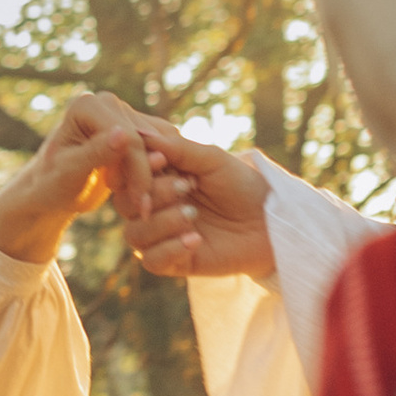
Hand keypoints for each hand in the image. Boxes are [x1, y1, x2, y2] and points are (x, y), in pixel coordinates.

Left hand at [0, 89, 178, 267]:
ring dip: (153, 176)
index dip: (139, 172)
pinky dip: (155, 173)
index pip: (130, 138)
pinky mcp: (133, 128)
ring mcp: (122, 113)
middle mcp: (107, 102)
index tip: (140, 205)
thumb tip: (124, 133)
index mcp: (87, 105)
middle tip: (143, 209)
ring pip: (159, 145)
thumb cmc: (51, 184)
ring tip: (139, 202)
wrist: (48, 191)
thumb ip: (96, 153)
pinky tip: (141, 194)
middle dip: (146, 176)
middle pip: (147, 140)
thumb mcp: (69, 173)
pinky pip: (160, 149)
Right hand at [111, 118, 275, 284]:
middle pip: (125, 204)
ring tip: (193, 214)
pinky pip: (151, 261)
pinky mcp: (174, 262)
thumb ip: (176, 148)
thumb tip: (139, 132)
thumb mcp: (211, 159)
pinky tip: (196, 239)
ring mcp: (161, 236)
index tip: (161, 161)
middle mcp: (153, 207)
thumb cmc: (241, 185)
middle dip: (154, 193)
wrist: (270, 221)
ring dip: (162, 222)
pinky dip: (170, 248)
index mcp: (156, 179)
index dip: (134, 169)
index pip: (124, 175)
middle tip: (186, 186)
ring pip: (134, 234)